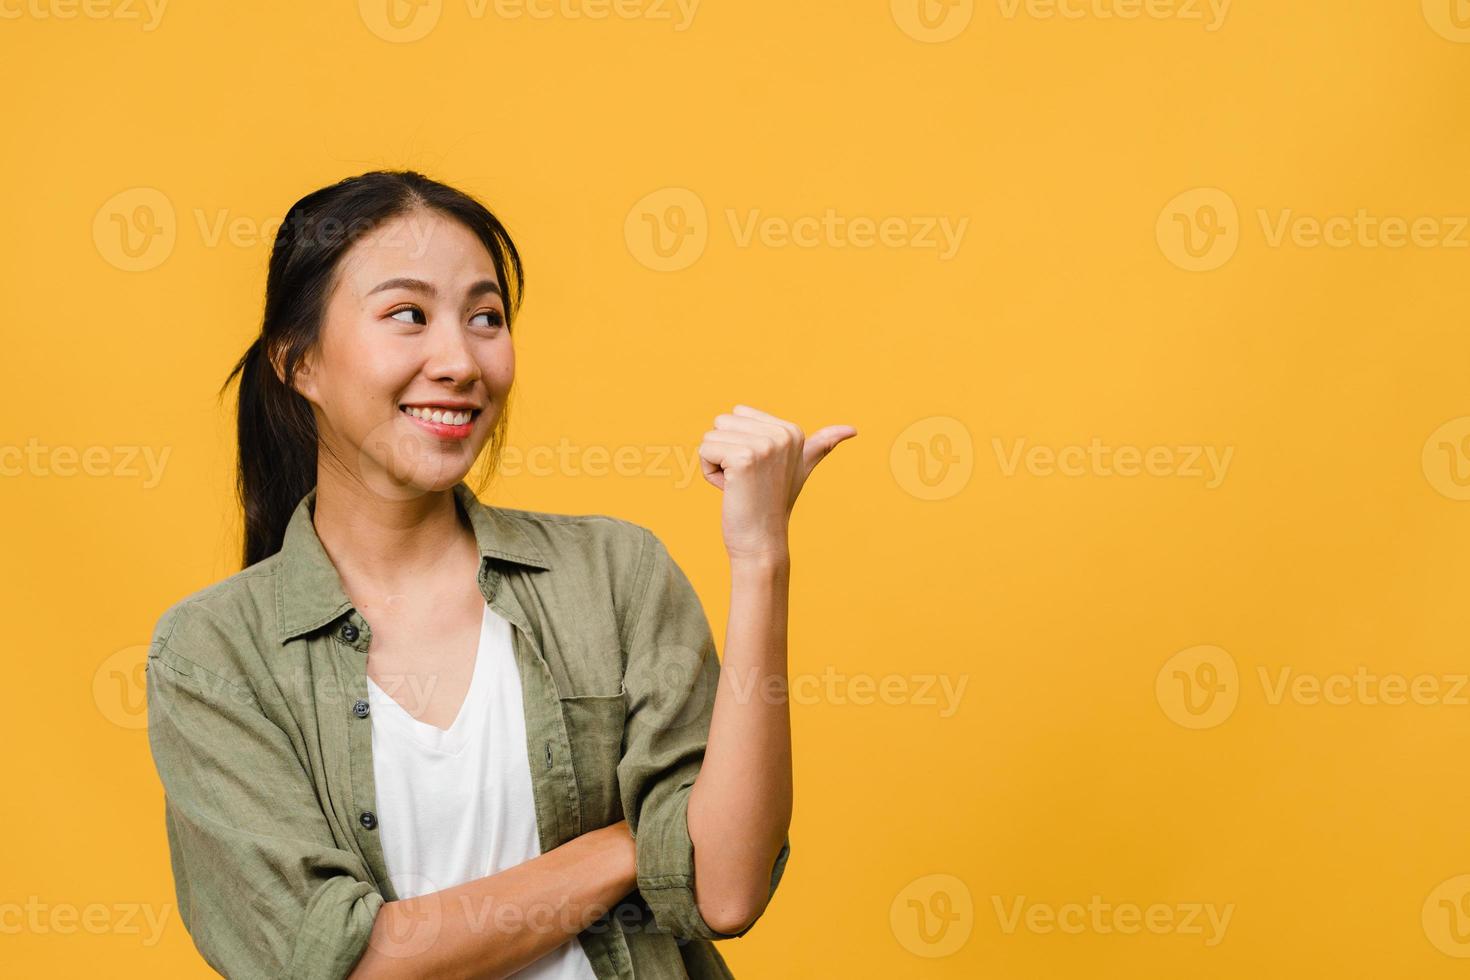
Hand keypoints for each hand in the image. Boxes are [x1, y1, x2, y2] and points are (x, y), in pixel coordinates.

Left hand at [697, 404, 856, 562]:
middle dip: (724, 451)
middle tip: (747, 480)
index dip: (738, 443)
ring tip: (740, 485)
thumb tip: (853, 429)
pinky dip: (709, 473)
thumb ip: (821, 445)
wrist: (763, 541)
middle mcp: (782, 433)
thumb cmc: (773, 503)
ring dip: (716, 463)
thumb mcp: (801, 468)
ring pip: (711, 436)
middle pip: (721, 422)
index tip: (758, 471)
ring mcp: (765, 445)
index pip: (736, 415)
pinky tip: (731, 490)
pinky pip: (705, 451)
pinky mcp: (744, 458)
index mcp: (792, 430)